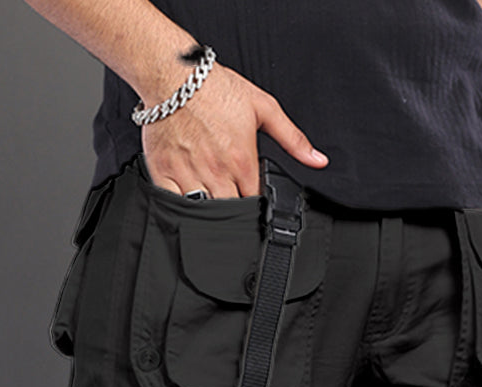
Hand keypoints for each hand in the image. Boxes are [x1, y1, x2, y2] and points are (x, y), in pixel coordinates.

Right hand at [139, 62, 327, 198]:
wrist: (174, 75)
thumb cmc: (216, 88)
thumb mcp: (263, 108)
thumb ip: (292, 138)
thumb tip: (318, 160)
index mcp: (242, 162)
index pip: (254, 202)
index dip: (255, 206)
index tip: (251, 201)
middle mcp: (216, 173)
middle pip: (229, 214)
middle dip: (233, 216)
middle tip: (232, 207)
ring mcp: (188, 175)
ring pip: (202, 214)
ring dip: (208, 215)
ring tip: (211, 207)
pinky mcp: (163, 173)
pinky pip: (172, 205)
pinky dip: (179, 211)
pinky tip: (186, 205)